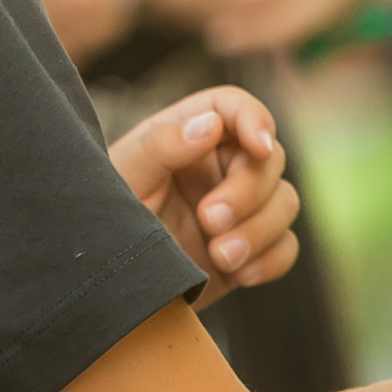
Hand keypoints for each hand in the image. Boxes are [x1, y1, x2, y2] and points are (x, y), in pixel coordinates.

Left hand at [108, 86, 299, 307]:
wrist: (107, 284)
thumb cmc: (105, 218)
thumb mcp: (124, 177)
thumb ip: (161, 145)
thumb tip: (210, 124)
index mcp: (187, 134)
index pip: (234, 107)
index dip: (254, 118)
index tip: (257, 144)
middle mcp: (219, 166)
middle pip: (269, 158)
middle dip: (248, 191)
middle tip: (209, 220)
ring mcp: (239, 209)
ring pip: (285, 201)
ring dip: (260, 229)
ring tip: (221, 256)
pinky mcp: (249, 249)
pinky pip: (285, 246)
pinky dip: (271, 260)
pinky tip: (242, 273)